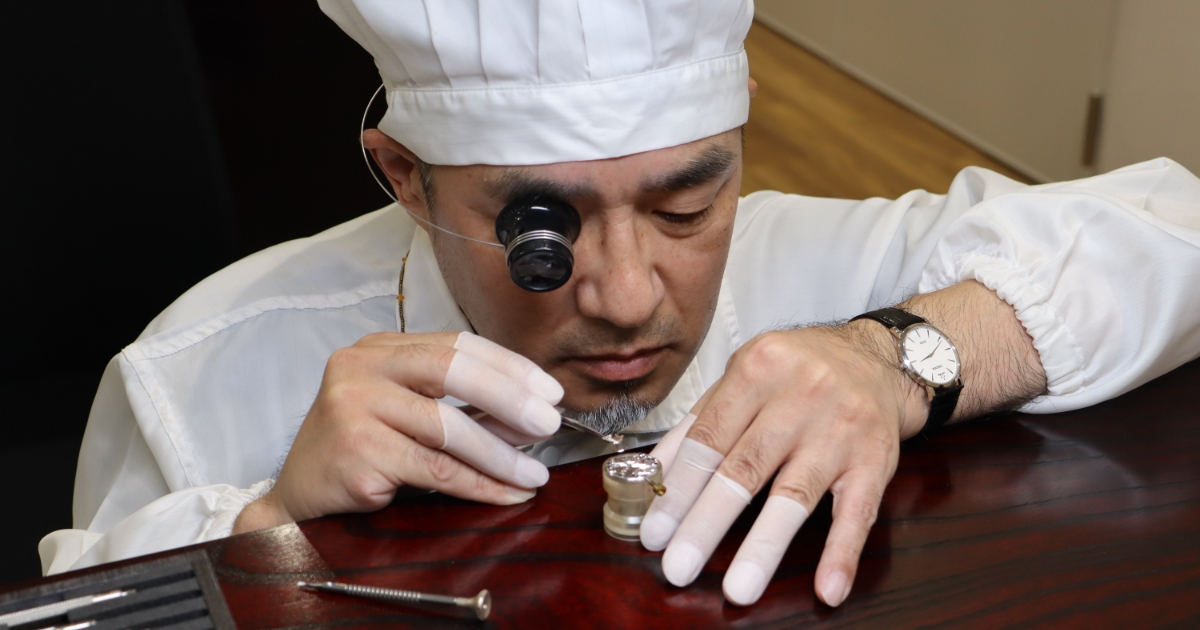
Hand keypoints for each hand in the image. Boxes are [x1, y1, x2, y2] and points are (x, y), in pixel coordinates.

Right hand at [234, 331, 563, 532]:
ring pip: (447, 426)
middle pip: (452, 370)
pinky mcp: (356, 451)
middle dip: (511, 397)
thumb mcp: (408, 413)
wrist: (300, 497)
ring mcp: (353, 406)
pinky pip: (435, 469)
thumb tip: (530, 414)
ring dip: (500, 453)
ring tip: (535, 473)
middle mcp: (361, 367)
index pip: (456, 344)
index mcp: (378, 348)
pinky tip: (507, 492)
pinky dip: (479, 484)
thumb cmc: (361, 451)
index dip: (509, 366)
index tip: (549, 390)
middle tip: (549, 423)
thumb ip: (459, 405)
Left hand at [640, 322, 926, 606]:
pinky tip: (828, 587)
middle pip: (745, 468)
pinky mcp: (876, 459)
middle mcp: (802, 395)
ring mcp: (842, 429)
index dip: (680, 489)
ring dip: (765, 546)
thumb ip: (702, 420)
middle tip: (680, 565)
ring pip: (796, 494)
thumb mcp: (745, 373)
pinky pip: (858, 512)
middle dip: (707, 522)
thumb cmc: (799, 369)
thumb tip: (658, 472)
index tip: (656, 531)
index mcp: (759, 368)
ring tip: (739, 587)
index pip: (710, 438)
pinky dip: (842, 553)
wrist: (876, 358)